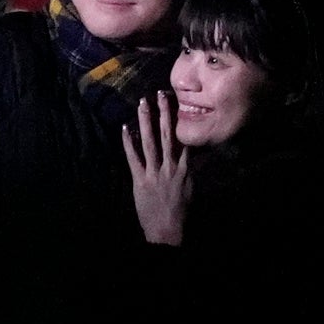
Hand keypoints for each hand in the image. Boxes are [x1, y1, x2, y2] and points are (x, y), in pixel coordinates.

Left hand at [122, 102, 190, 246]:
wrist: (167, 230)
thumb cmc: (181, 211)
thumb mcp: (191, 187)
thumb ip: (193, 168)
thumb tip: (198, 152)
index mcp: (185, 168)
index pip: (184, 138)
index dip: (181, 119)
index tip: (178, 102)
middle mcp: (170, 166)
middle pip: (168, 134)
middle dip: (164, 113)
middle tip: (160, 94)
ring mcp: (154, 172)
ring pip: (150, 142)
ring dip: (146, 122)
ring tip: (143, 104)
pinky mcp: (140, 180)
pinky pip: (133, 158)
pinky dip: (128, 143)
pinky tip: (124, 128)